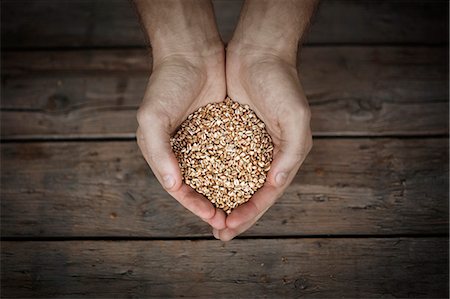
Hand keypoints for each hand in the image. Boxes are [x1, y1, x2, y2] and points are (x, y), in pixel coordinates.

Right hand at [136, 45, 227, 229]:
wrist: (192, 52)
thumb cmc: (167, 83)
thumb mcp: (153, 116)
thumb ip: (158, 151)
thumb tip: (173, 185)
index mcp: (163, 154)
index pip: (180, 189)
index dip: (196, 206)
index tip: (214, 217)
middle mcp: (183, 152)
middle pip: (200, 188)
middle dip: (214, 207)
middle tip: (231, 225)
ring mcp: (204, 142)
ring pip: (218, 176)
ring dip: (229, 195)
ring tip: (244, 211)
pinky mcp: (222, 131)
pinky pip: (232, 157)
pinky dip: (240, 171)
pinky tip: (254, 183)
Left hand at [213, 43, 312, 240]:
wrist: (258, 52)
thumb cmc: (281, 83)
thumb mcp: (295, 117)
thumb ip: (291, 151)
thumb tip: (276, 182)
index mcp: (283, 155)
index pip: (267, 193)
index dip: (250, 213)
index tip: (230, 227)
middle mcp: (266, 154)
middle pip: (249, 193)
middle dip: (235, 214)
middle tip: (219, 233)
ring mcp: (247, 144)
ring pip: (233, 180)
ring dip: (222, 200)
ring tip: (208, 217)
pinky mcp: (229, 133)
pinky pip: (219, 159)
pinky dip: (211, 175)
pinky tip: (199, 187)